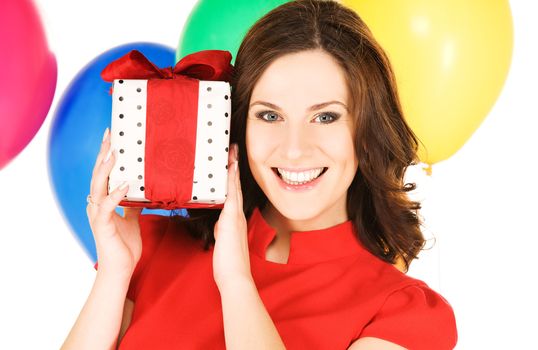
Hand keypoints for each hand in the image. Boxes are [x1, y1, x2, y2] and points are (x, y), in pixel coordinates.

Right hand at [87, 128, 142, 275]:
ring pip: (98, 187)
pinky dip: (115, 195)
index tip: (112, 137)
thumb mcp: (132, 220)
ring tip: (114, 153)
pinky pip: (107, 207)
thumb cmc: (125, 246)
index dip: (106, 155)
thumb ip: (132, 205)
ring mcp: (98, 215)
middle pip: (98, 174)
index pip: (104, 174)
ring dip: (106, 169)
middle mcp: (97, 205)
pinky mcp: (102, 226)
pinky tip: (125, 184)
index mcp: (103, 202)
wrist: (121, 269)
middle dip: (103, 153)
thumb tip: (140, 191)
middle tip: (110, 134)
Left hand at [212, 143, 251, 289]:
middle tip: (233, 149)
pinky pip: (231, 193)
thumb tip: (219, 225)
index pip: (233, 194)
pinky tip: (230, 167)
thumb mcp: (223, 243)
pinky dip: (231, 180)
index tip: (231, 164)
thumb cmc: (229, 264)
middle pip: (235, 185)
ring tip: (232, 152)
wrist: (235, 276)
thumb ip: (222, 231)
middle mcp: (237, 215)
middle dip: (234, 167)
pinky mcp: (231, 218)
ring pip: (234, 186)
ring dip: (233, 168)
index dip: (232, 178)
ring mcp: (235, 216)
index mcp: (235, 221)